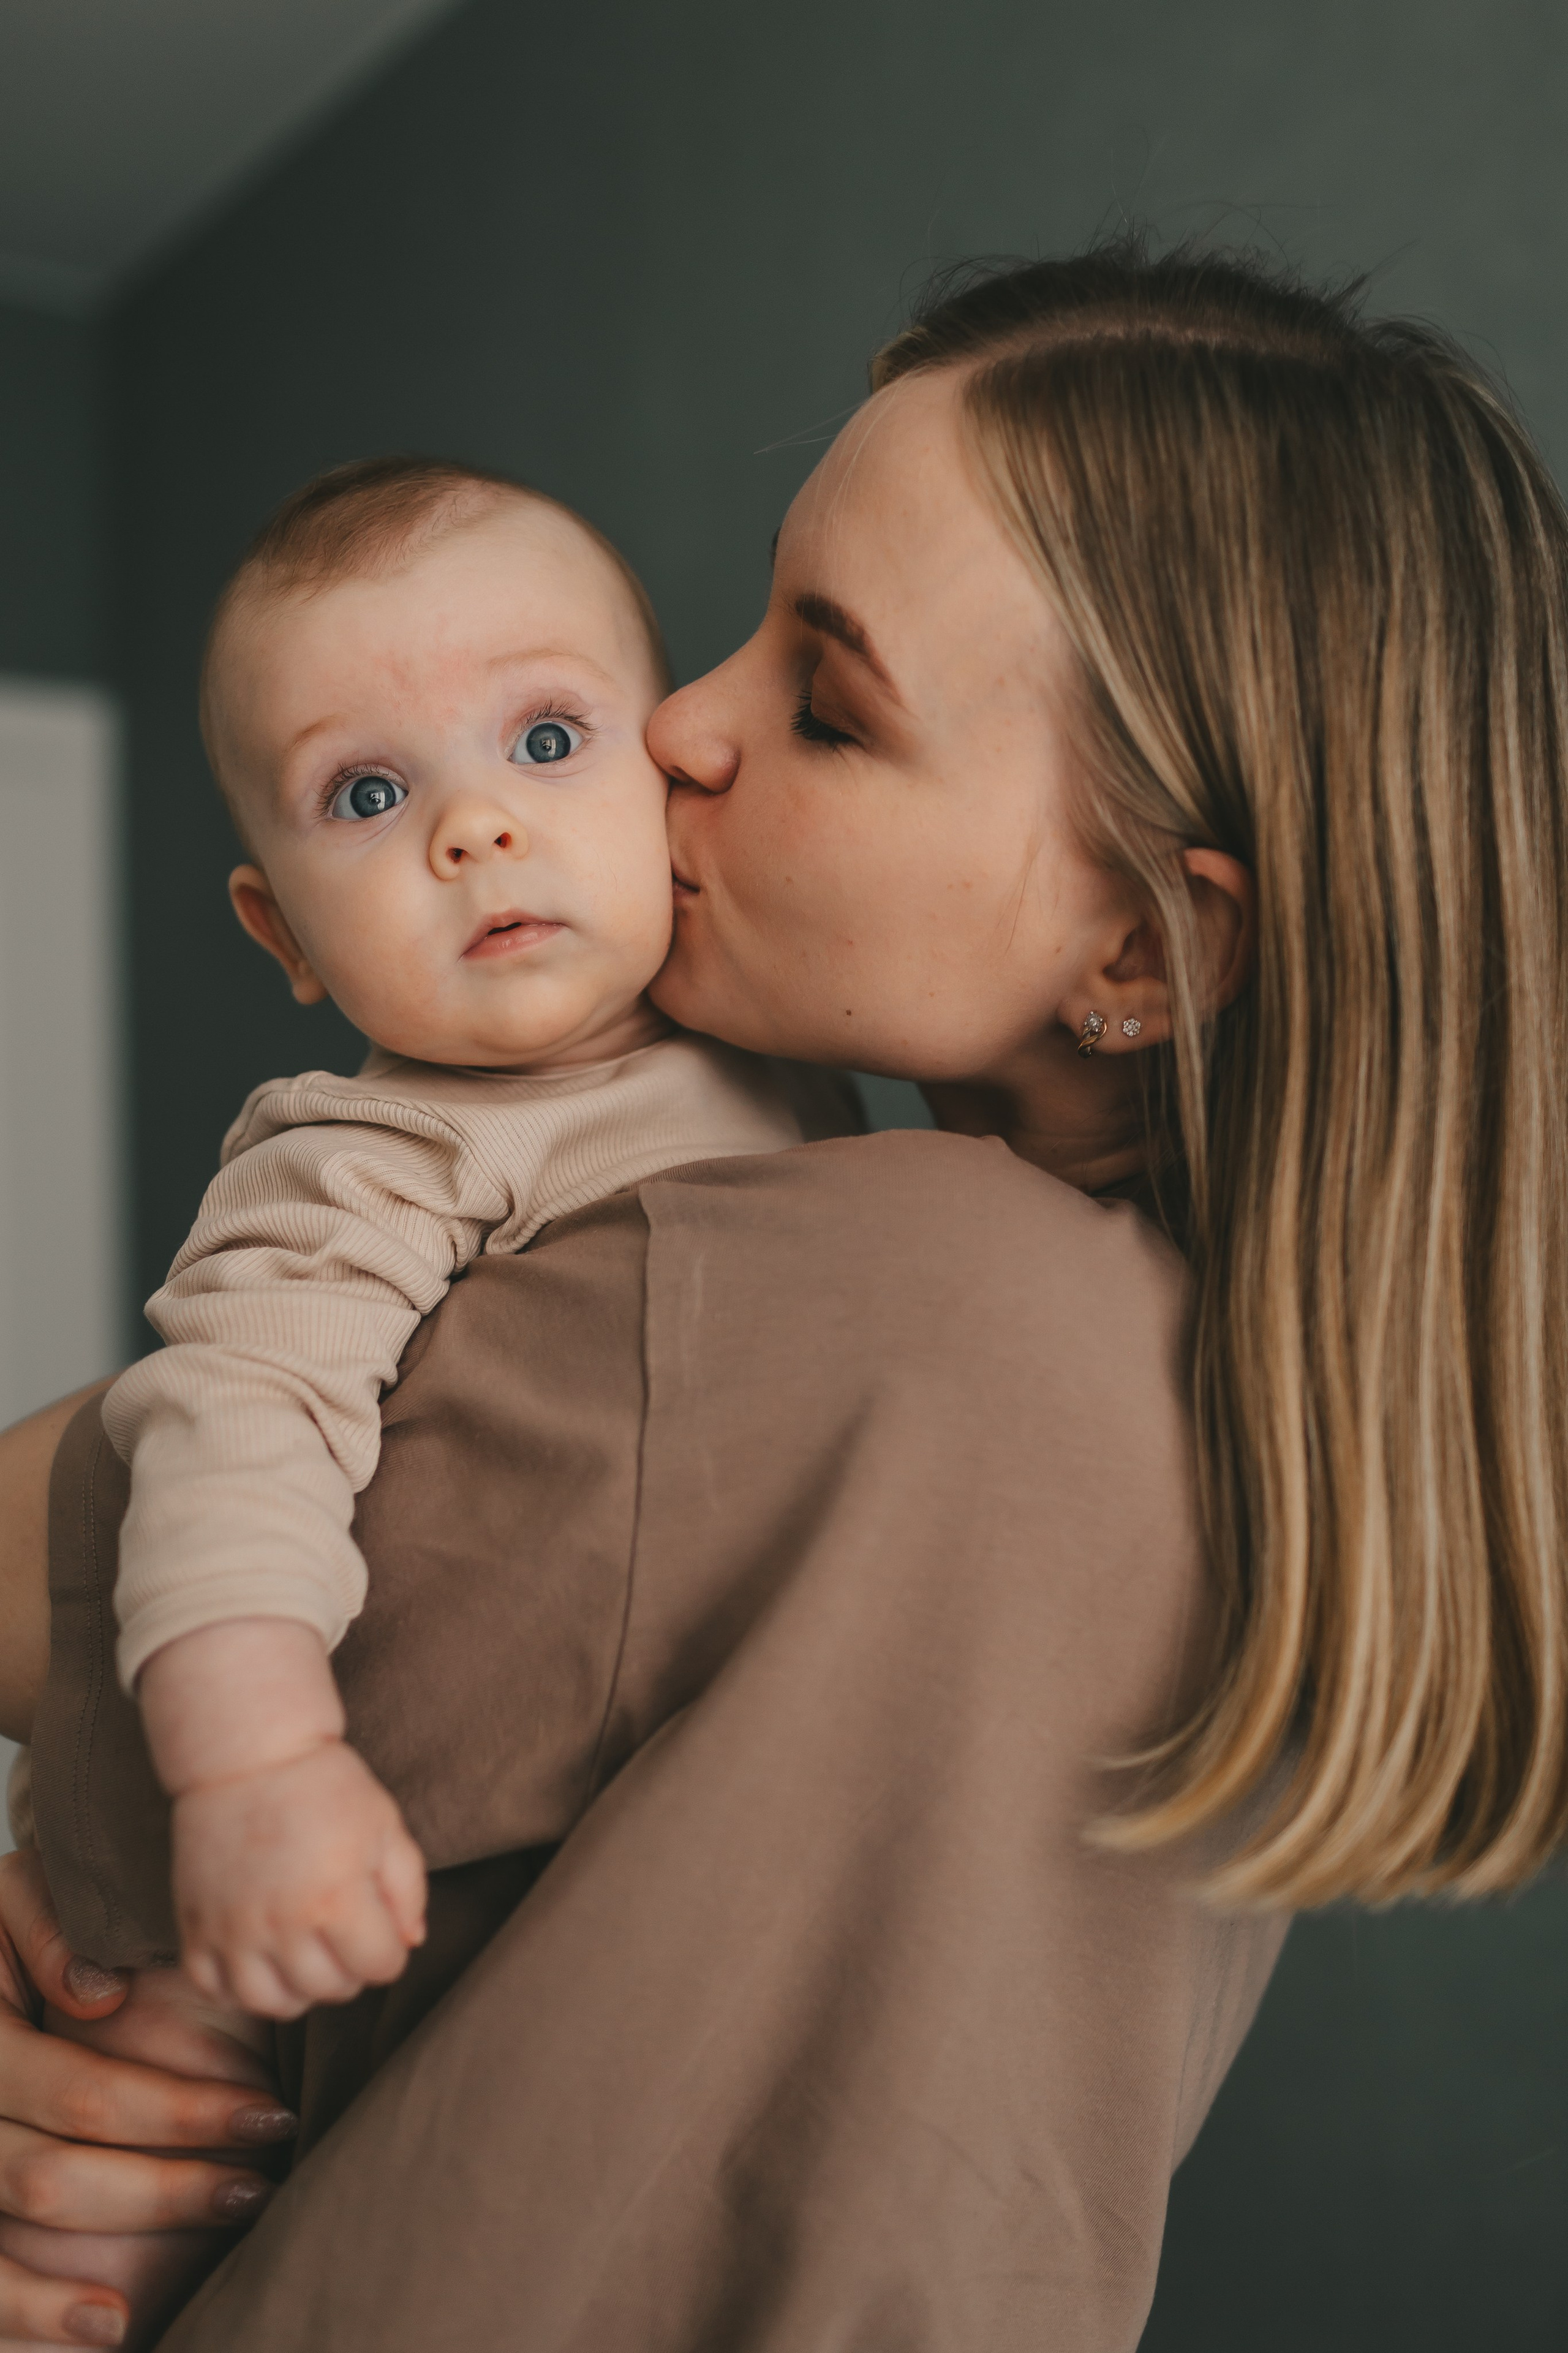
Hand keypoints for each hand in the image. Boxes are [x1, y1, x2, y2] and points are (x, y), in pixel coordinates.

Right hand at [0, 1849, 291, 2349]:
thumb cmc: (2, 1939)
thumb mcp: (12, 1898)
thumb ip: (49, 1928)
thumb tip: (97, 1995)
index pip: (82, 2092)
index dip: (179, 2113)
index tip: (272, 2115)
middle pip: (54, 2176)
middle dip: (172, 2186)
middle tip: (262, 2180)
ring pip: (18, 2230)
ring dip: (115, 2251)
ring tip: (216, 2231)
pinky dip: (34, 2312)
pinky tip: (112, 2324)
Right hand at [173, 1740, 426, 2018]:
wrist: (247, 1755)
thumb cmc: (324, 1786)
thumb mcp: (385, 1825)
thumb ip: (408, 1889)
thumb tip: (411, 1942)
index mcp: (337, 1899)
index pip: (380, 1968)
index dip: (388, 1948)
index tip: (377, 1923)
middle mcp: (282, 1925)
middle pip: (330, 1990)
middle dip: (349, 1967)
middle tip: (343, 1931)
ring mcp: (233, 1931)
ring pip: (273, 2004)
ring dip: (298, 1988)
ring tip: (305, 1952)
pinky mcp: (195, 1927)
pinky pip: (216, 1990)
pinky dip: (240, 1988)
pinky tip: (259, 1959)